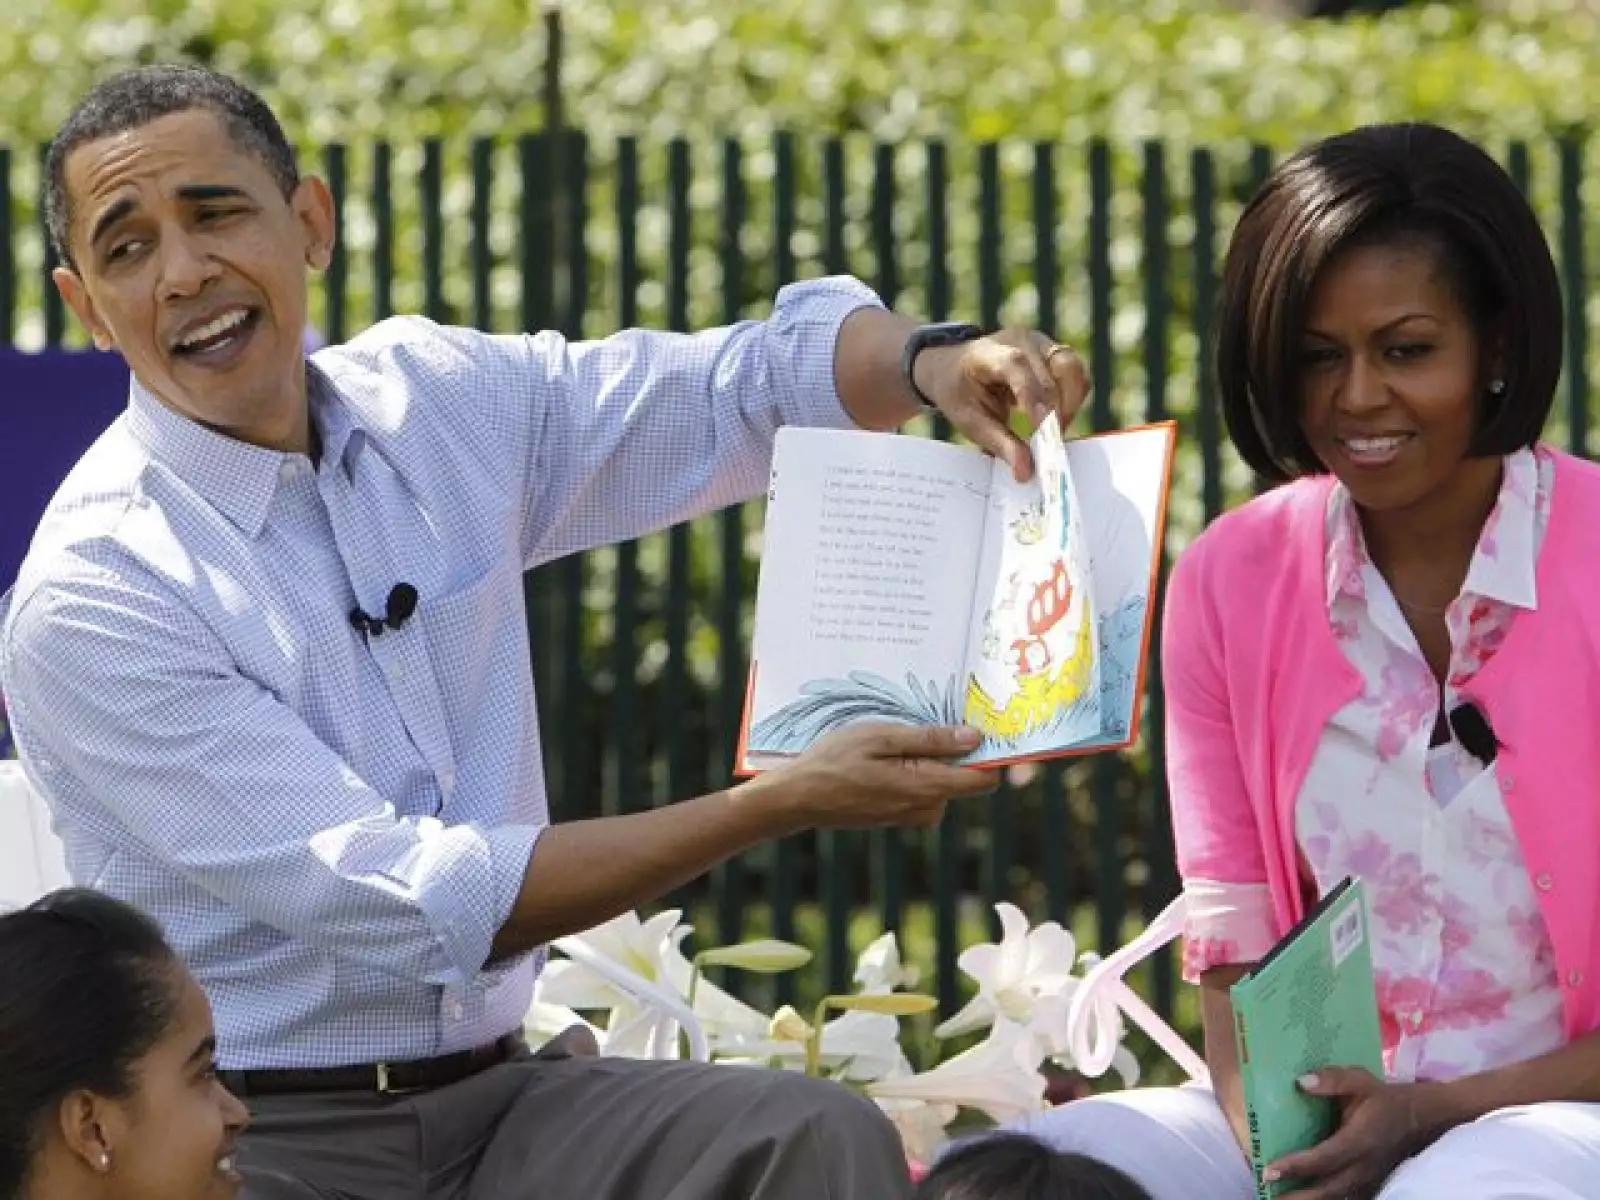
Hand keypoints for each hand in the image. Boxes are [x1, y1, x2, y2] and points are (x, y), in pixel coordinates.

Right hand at [744, 723, 999, 833]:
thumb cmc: (835, 760)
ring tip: (895, 739)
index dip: (989, 752)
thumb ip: (930, 740)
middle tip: (928, 722)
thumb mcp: (881, 737)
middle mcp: (925, 807)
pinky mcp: (899, 815)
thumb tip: (975, 738)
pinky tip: (885, 757)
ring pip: (943, 782)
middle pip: (965, 779)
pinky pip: (923, 789)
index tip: (981, 725)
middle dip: (956, 751)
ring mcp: (911, 815)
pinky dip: (914, 770)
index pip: (983, 779)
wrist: (799, 797)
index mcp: (925, 787)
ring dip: (930, 759)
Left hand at [915, 328, 1090, 480]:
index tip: (1045, 434)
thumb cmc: (961, 394)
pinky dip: (1072, 400)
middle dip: (1059, 410)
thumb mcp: (970, 422)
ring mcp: (1042, 342)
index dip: (1035, 398)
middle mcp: (1021, 340)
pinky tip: (1054, 419)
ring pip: (1074, 369)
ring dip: (1071, 405)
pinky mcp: (1055, 352)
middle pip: (1058, 367)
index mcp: (990, 352)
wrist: (957, 367)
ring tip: (1052, 433)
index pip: (1018, 367)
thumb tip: (1026, 472)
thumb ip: (1000, 444)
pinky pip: (1076, 375)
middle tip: (1050, 445)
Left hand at [1267, 1068, 1430, 1198]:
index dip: (1297, 1166)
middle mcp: (1363, 1166)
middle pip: (1328, 1188)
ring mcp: (1367, 1180)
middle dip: (1297, 1196)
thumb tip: (1300, 1082)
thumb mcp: (1361, 1081)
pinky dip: (1321, 1198)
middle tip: (1266, 1194)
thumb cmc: (1382, 1098)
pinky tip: (1299, 1196)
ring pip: (1335, 1196)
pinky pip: (1342, 1196)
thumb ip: (1333, 1079)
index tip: (1270, 1170)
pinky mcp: (1367, 1184)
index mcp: (1359, 1140)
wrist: (1418, 1119)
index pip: (1325, 1158)